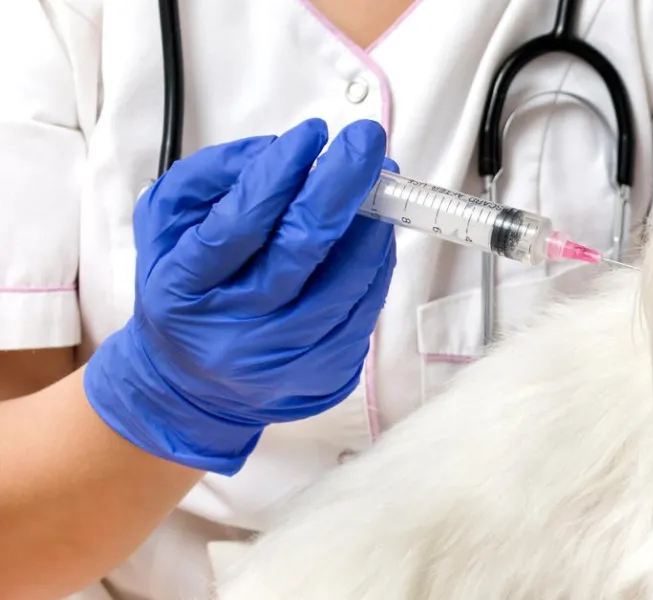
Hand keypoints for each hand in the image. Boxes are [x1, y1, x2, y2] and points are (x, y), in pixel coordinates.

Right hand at [84, 118, 397, 474]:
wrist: (193, 388)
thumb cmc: (184, 292)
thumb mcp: (166, 227)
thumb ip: (209, 177)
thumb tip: (277, 149)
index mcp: (184, 288)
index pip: (238, 224)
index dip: (278, 175)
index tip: (312, 133)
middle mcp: (236, 328)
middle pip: (302, 249)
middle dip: (341, 186)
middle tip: (365, 142)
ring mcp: (285, 356)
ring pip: (346, 281)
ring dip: (372, 223)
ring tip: (380, 181)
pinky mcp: (326, 371)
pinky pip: (366, 308)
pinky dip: (376, 262)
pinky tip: (376, 232)